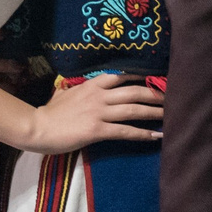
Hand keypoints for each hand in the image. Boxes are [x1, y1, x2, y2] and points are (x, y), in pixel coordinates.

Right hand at [20, 74, 163, 154]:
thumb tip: (83, 86)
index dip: (143, 77)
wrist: (37, 127)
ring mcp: (99, 112)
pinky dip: (143, 133)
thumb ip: (79, 88)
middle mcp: (99, 95)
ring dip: (154, 112)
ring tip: (171, 115)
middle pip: (135, 92)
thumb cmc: (50, 112)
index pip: (123, 75)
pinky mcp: (97, 130)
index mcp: (92, 84)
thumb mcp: (65, 92)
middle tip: (174, 97)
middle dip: (156, 94)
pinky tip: (156, 136)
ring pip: (134, 110)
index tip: (158, 79)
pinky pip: (125, 131)